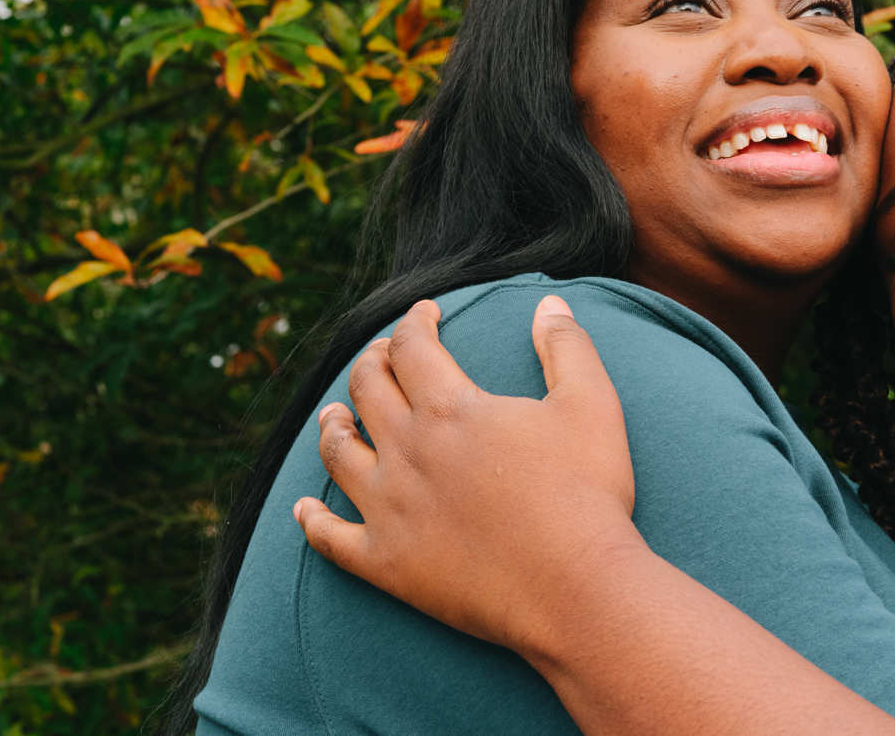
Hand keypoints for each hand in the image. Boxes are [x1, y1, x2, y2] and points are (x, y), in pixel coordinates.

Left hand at [293, 295, 645, 655]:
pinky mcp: (386, 564)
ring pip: (337, 454)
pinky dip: (312, 521)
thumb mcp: (592, 405)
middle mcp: (406, 451)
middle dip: (372, 363)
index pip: (411, 347)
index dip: (414, 322)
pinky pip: (331, 538)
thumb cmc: (587, 495)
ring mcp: (389, 509)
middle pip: (366, 390)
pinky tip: (303, 511)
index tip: (425, 315)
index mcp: (449, 408)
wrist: (574, 589)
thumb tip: (550, 304)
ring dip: (332, 427)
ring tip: (335, 416)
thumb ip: (567, 348)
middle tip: (383, 357)